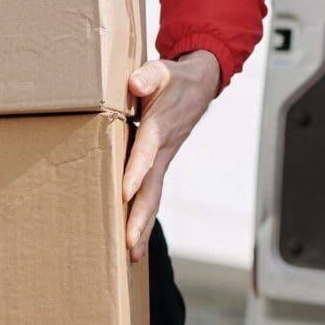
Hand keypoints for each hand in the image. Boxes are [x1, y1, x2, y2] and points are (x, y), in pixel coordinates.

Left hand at [122, 51, 221, 262]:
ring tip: (131, 255)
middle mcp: (163, 150)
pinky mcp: (161, 164)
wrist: (199, 85)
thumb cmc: (175, 78)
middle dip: (140, 217)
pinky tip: (135, 239)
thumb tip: (135, 84)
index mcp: (159, 127)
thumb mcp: (162, 69)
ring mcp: (164, 160)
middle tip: (129, 244)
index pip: (146, 152)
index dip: (136, 171)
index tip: (125, 193)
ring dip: (143, 226)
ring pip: (154, 197)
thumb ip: (149, 75)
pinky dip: (145, 217)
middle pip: (152, 188)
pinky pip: (153, 193)